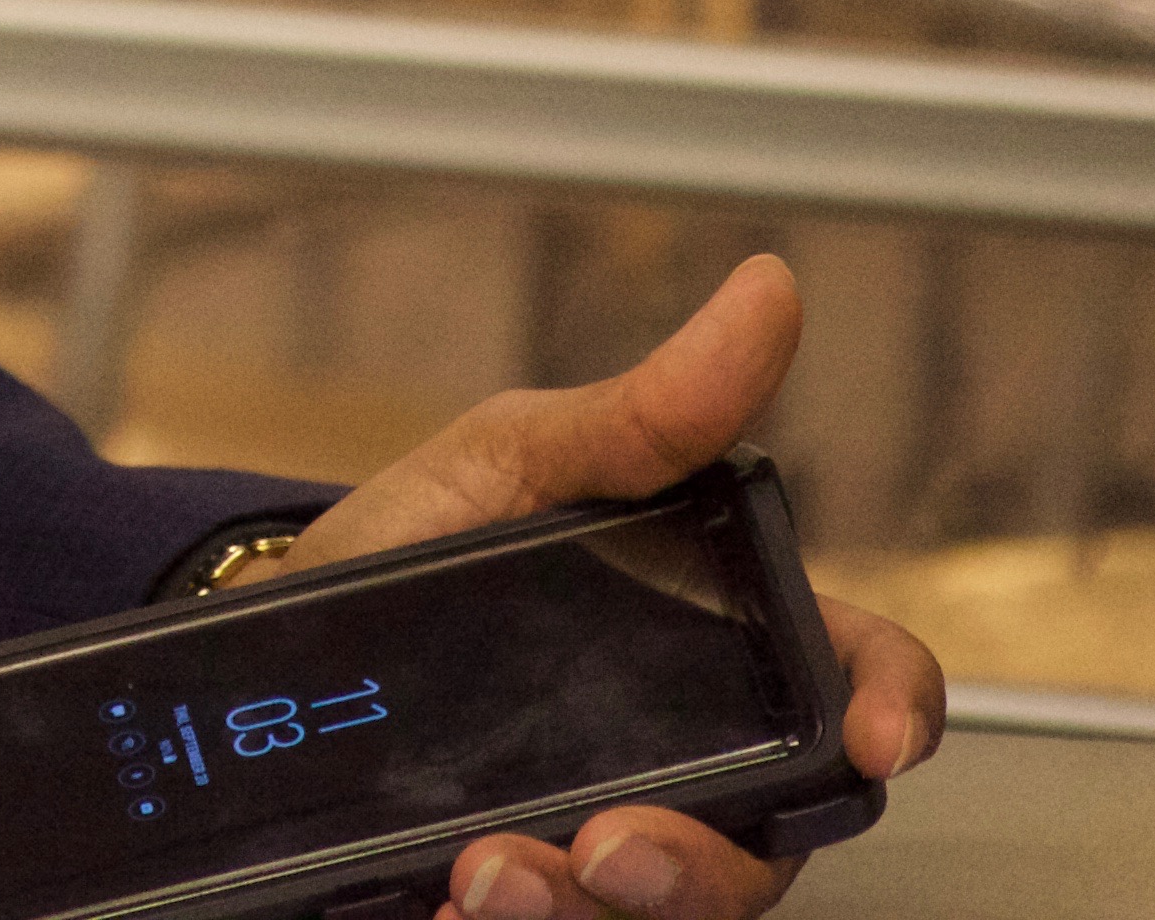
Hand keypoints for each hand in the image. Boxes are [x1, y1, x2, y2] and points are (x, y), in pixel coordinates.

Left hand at [256, 255, 939, 918]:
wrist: (259, 635)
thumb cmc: (406, 539)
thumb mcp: (513, 459)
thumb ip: (646, 411)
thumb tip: (765, 296)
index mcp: (712, 641)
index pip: (854, 682)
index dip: (895, 709)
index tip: (874, 739)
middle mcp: (684, 757)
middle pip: (769, 842)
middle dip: (705, 866)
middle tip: (612, 845)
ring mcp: (607, 836)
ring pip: (668, 910)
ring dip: (594, 908)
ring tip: (498, 872)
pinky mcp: (526, 892)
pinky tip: (459, 906)